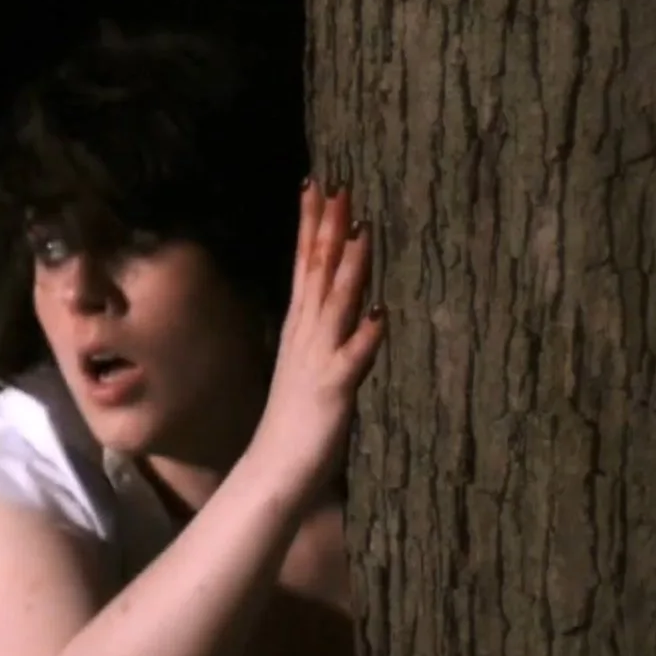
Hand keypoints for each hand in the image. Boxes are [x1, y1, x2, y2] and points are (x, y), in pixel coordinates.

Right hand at [247, 180, 385, 497]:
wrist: (275, 469)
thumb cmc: (297, 420)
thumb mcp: (312, 364)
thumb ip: (329, 332)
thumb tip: (352, 303)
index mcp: (301, 328)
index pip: (306, 266)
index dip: (312, 225)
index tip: (319, 185)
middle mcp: (307, 336)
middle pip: (317, 274)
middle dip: (327, 230)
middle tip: (338, 188)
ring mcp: (319, 361)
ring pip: (335, 306)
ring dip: (348, 269)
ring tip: (362, 232)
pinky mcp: (333, 392)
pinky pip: (352, 361)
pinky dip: (365, 338)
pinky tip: (380, 316)